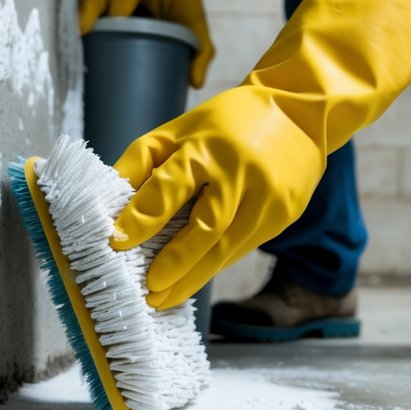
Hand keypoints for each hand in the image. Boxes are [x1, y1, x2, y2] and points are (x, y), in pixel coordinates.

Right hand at [79, 0, 215, 87]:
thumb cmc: (182, 0)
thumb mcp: (196, 21)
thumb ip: (201, 49)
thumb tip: (195, 84)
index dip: (118, 10)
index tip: (115, 28)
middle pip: (94, 0)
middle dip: (85, 19)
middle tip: (80, 44)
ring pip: (84, 10)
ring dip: (78, 32)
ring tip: (73, 58)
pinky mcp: (99, 8)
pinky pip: (85, 19)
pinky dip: (81, 36)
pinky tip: (78, 60)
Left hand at [110, 88, 325, 309]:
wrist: (300, 110)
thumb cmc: (228, 121)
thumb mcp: (180, 128)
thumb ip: (143, 160)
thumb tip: (109, 199)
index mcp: (209, 146)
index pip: (172, 185)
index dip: (143, 217)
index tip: (116, 243)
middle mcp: (242, 173)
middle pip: (207, 228)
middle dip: (175, 263)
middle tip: (148, 291)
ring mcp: (269, 198)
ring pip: (227, 248)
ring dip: (193, 278)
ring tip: (164, 299)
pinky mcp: (285, 214)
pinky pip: (243, 247)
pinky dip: (214, 265)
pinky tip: (192, 279)